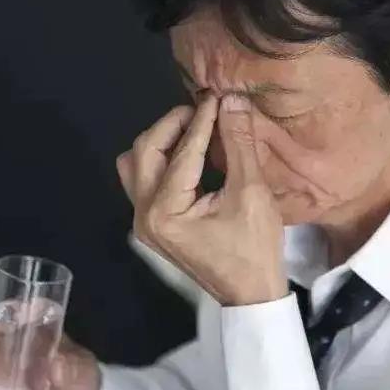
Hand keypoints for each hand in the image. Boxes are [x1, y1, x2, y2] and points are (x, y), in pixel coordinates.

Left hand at [116, 94, 286, 306]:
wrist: (250, 293)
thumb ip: (239, 143)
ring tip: (194, 131)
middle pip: (145, 150)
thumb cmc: (254, 248)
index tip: (217, 96)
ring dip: (161, 141)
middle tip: (204, 110)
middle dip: (174, 124)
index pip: (182, 152)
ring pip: (135, 163)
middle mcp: (143, 215)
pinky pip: (143, 180)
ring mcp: (142, 221)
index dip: (202, 120)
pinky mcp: (150, 223)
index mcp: (165, 212)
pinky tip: (188, 153)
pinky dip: (161, 160)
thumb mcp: (251, 193)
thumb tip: (232, 100)